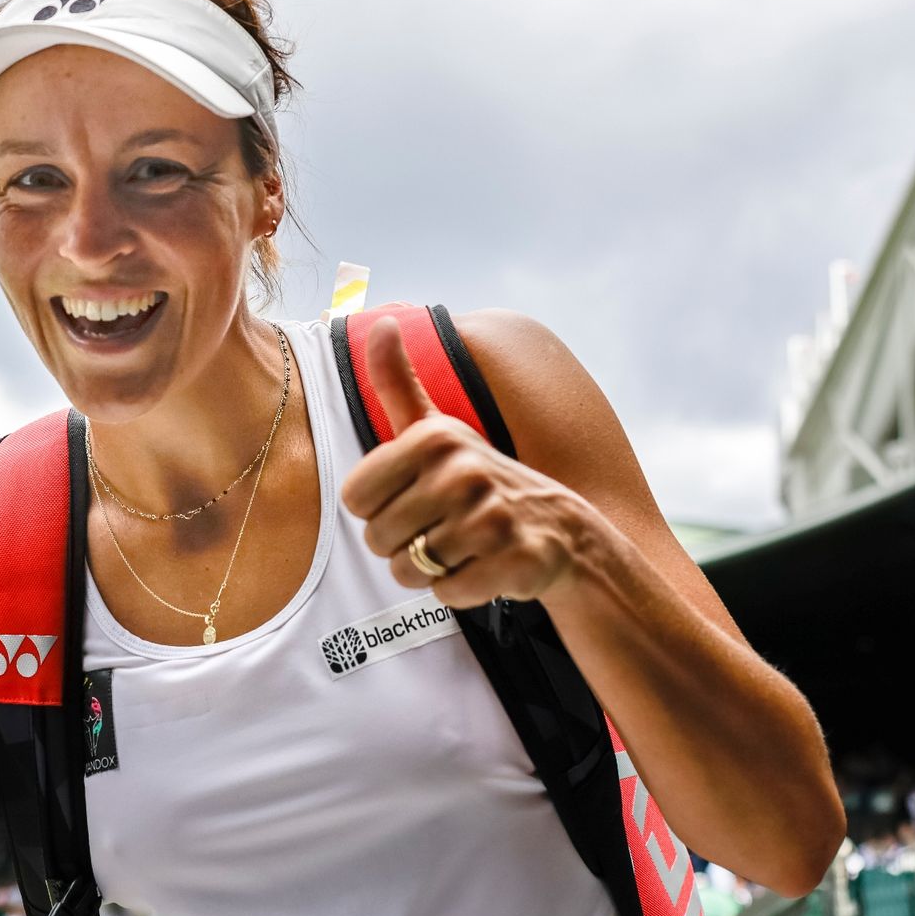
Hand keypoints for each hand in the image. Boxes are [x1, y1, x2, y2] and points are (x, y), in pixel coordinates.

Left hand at [337, 316, 585, 608]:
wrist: (560, 529)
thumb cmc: (477, 479)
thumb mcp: (436, 428)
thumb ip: (398, 381)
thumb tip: (382, 321)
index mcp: (433, 440)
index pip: (355, 501)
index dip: (378, 510)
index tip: (413, 498)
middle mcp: (463, 473)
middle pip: (377, 539)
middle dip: (402, 545)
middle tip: (440, 528)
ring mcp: (492, 519)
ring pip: (409, 570)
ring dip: (429, 570)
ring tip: (462, 547)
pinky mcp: (514, 562)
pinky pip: (447, 593)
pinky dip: (460, 589)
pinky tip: (485, 567)